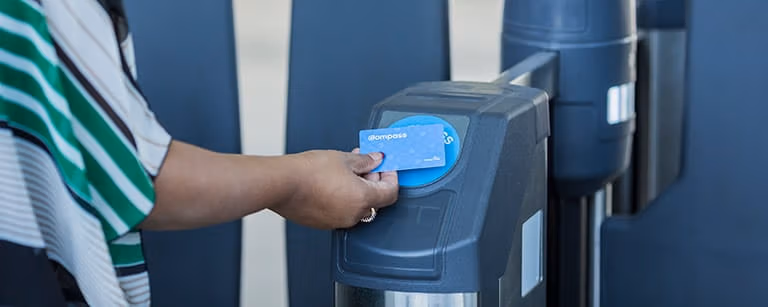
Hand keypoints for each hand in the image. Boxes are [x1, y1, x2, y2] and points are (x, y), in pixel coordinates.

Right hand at [270, 149, 398, 228]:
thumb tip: (375, 159)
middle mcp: (352, 215)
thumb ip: (365, 160)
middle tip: (366, 164)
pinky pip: (340, 211)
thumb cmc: (308, 172)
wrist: (281, 183)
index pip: (390, 193)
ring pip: (356, 206)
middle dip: (373, 181)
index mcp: (363, 199)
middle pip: (374, 200)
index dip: (391, 178)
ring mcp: (337, 221)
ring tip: (346, 171)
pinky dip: (342, 198)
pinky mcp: (323, 223)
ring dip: (357, 190)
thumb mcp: (343, 158)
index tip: (387, 167)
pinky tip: (333, 183)